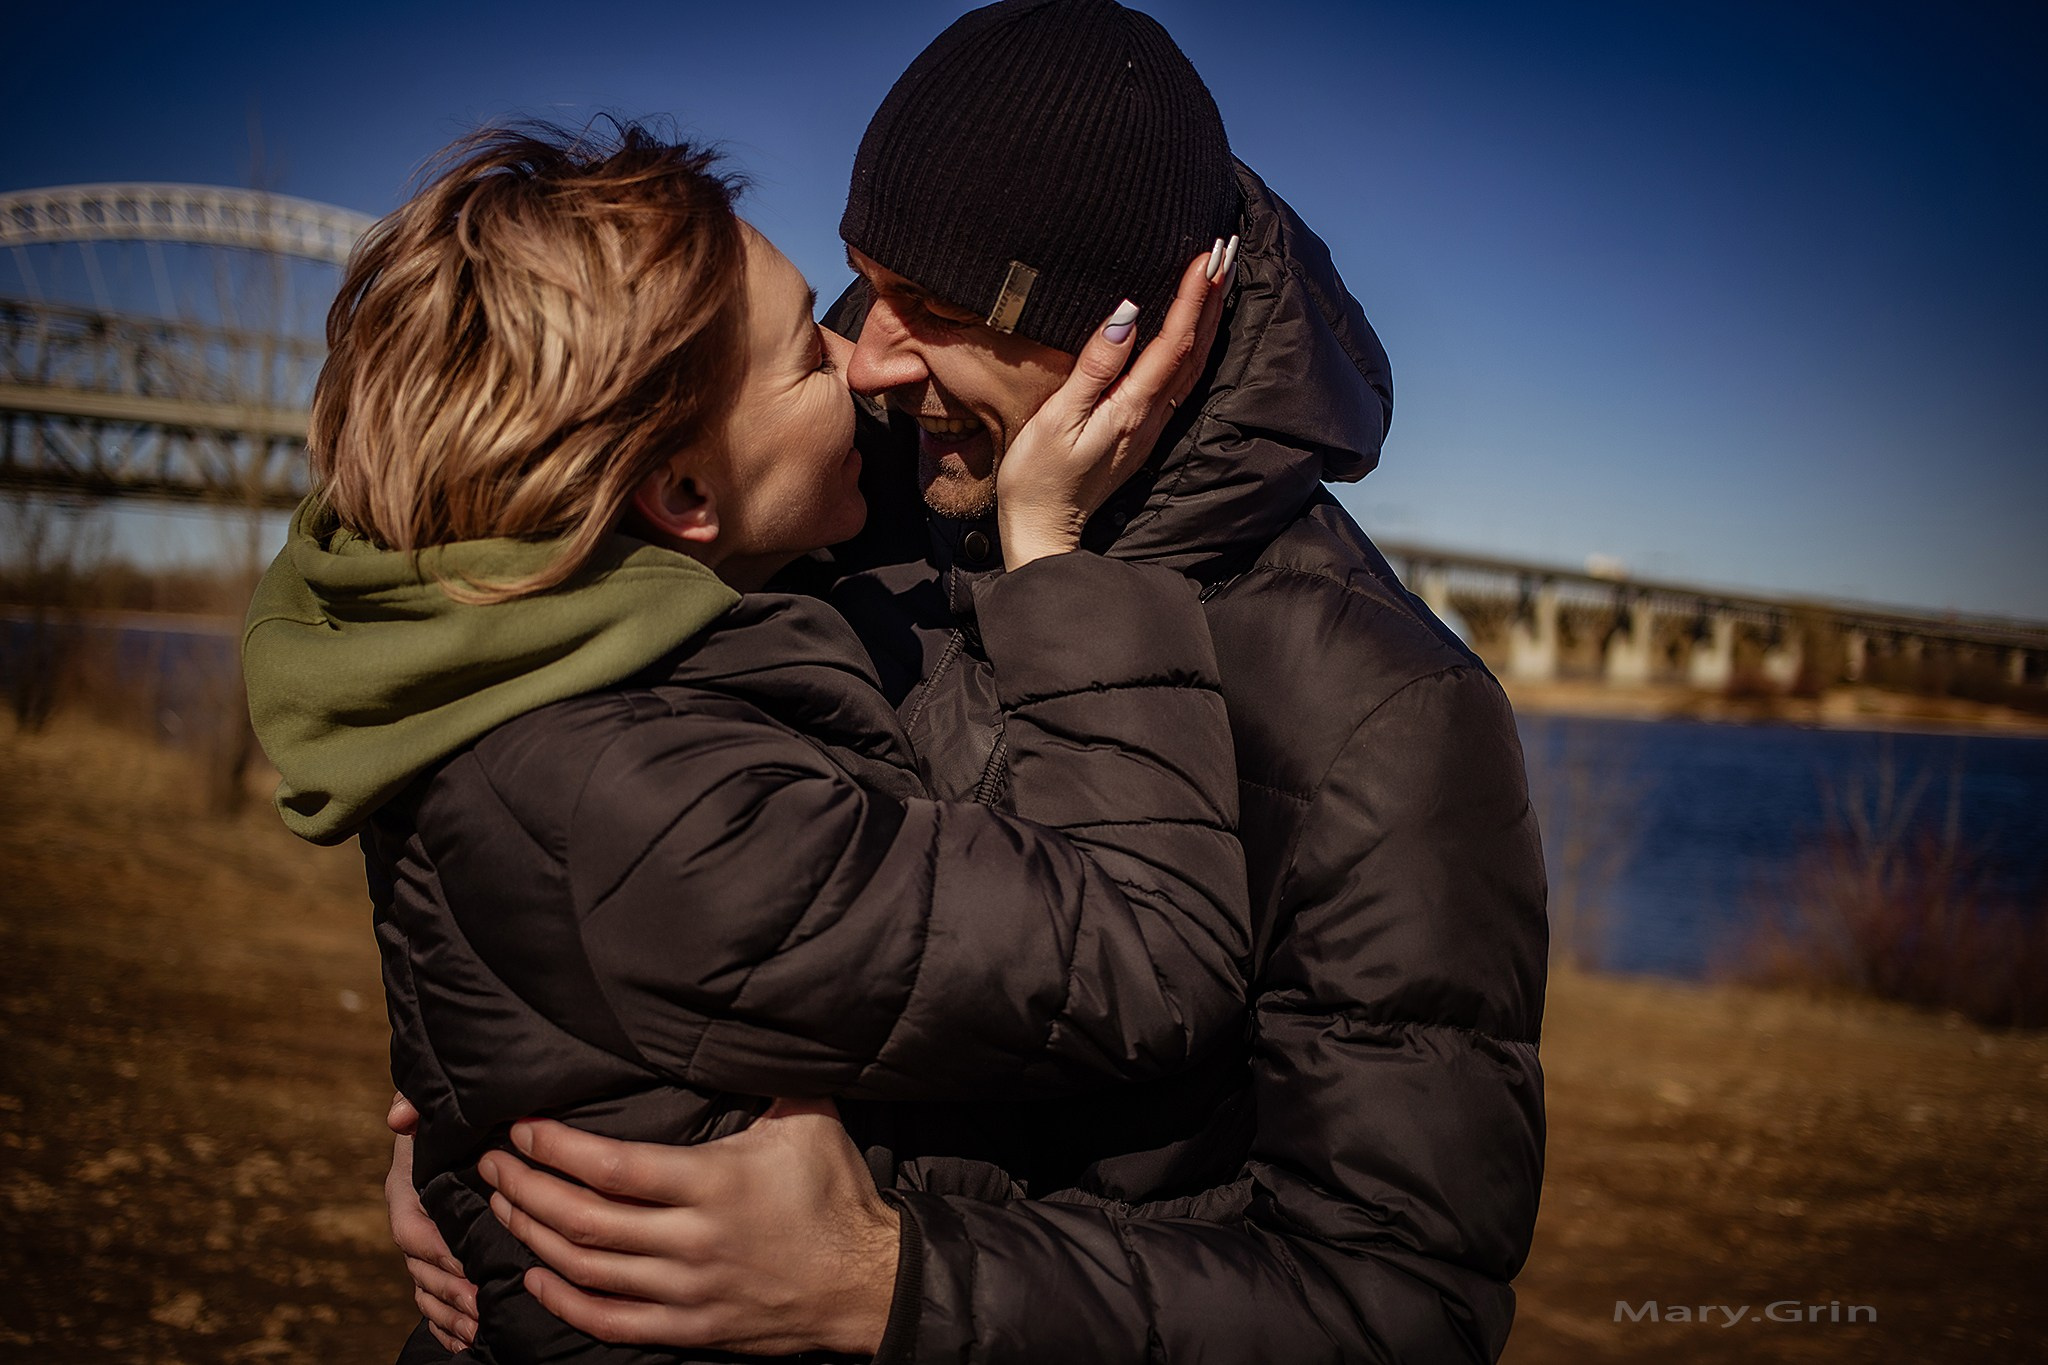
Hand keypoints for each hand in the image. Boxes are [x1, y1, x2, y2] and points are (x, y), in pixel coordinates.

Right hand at [386, 1092, 479, 1349]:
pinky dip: (447, 1323)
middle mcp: (412, 1220)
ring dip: (450, 1313)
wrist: (465, 1128)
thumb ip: (417, 1100)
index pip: (414, 1229)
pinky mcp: (438, 1263)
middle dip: (450, 1290)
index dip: (440, 1251)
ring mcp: (423, 1246)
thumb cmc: (454, 1114)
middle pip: (421, 1268)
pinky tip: (467, 1339)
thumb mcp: (436, 1103)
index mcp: (408, 1187)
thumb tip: (399, 1117)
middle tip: (483, 1305)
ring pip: (426, 1290)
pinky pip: (432, 1304)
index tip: (470, 1265)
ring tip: (481, 1327)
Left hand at [479, 1099, 897, 1355]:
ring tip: (502, 1207)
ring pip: (587, 1270)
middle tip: (491, 1164)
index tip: (521, 1129)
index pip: (611, 1168)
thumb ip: (764, 1074)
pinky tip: (534, 1276)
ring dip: (534, 1237)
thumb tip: (737, 1020)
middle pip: (584, 1220)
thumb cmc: (837, 1193)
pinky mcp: (691, 1329)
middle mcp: (693, 1241)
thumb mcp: (808, 1119)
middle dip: (526, 1190)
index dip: (554, 1150)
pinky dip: (564, 1302)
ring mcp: (688, 1291)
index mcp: (715, 1184)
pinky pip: (610, 1322)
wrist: (868, 1283)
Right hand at [997, 234, 1236, 567]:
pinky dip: (1195, 345)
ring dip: (1209, 320)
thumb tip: (1127, 313)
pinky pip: (1181, 379)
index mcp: (1133, 407)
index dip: (1193, 296)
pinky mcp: (1143, 431)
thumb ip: (1094, 366)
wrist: (1044, 530)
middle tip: (1227, 250)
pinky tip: (1195, 329)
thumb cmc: (1038, 475)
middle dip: (1212, 298)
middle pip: (1194, 349)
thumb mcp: (1057, 418)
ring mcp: (1151, 425)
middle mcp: (1152, 415)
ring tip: (1220, 279)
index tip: (1208, 254)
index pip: (1173, 342)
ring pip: (1193, 365)